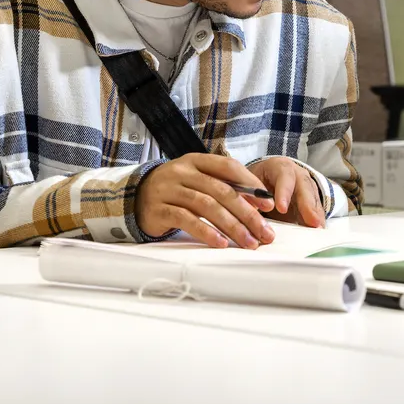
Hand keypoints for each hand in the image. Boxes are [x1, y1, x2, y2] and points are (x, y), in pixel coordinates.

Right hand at [135, 154, 276, 247]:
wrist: (134, 197)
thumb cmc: (176, 190)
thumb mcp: (197, 180)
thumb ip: (224, 186)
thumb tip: (259, 202)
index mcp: (196, 160)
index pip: (228, 167)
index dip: (251, 185)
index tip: (269, 204)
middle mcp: (182, 172)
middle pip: (221, 191)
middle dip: (247, 213)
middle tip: (264, 232)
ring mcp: (168, 190)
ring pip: (206, 206)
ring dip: (231, 226)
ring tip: (248, 242)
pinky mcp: (158, 210)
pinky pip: (186, 220)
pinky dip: (206, 232)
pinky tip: (221, 242)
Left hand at [248, 157, 324, 227]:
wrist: (268, 178)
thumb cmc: (259, 182)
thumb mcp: (251, 184)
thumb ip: (251, 197)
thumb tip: (250, 215)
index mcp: (280, 168)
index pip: (284, 177)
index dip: (284, 192)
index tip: (281, 209)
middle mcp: (298, 175)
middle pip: (305, 188)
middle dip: (308, 206)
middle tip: (312, 222)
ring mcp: (307, 187)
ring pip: (314, 199)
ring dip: (316, 215)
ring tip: (318, 229)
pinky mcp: (312, 200)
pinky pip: (317, 210)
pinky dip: (318, 221)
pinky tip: (319, 231)